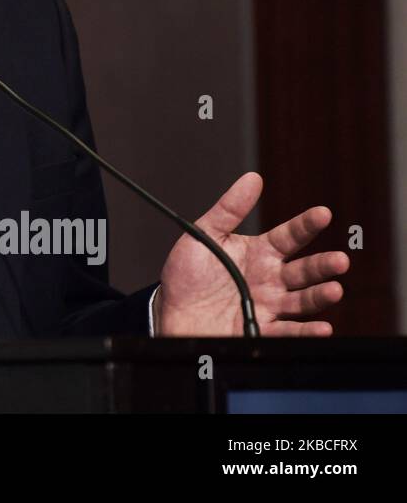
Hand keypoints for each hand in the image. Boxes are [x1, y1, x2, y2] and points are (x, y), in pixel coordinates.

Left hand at [155, 172, 348, 336]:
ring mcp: (268, 305)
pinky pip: (288, 331)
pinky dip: (305, 331)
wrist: (171, 312)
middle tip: (339, 260)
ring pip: (302, 300)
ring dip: (320, 296)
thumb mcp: (204, 235)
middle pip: (303, 270)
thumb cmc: (187, 275)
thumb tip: (252, 178)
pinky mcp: (259, 329)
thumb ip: (229, 209)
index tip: (323, 213)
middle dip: (323, 265)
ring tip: (334, 289)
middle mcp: (269, 279)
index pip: (289, 236)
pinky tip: (322, 326)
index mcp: (259, 253)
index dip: (306, 225)